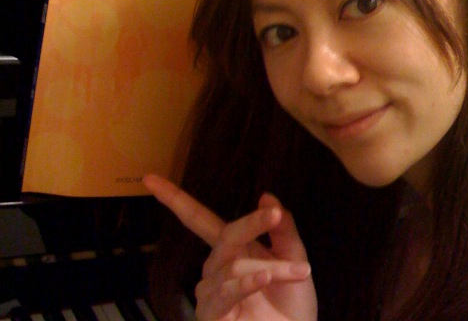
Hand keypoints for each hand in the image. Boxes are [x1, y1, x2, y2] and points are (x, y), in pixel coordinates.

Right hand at [143, 174, 317, 320]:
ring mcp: (210, 293)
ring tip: (300, 272)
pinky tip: (264, 277)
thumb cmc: (293, 302)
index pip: (197, 218)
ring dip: (272, 268)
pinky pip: (228, 291)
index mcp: (229, 249)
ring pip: (236, 264)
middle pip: (226, 235)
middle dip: (253, 224)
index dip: (174, 198)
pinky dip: (248, 282)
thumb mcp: (294, 257)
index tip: (150, 178)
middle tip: (276, 216)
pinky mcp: (213, 315)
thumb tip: (266, 196)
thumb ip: (282, 227)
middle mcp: (214, 268)